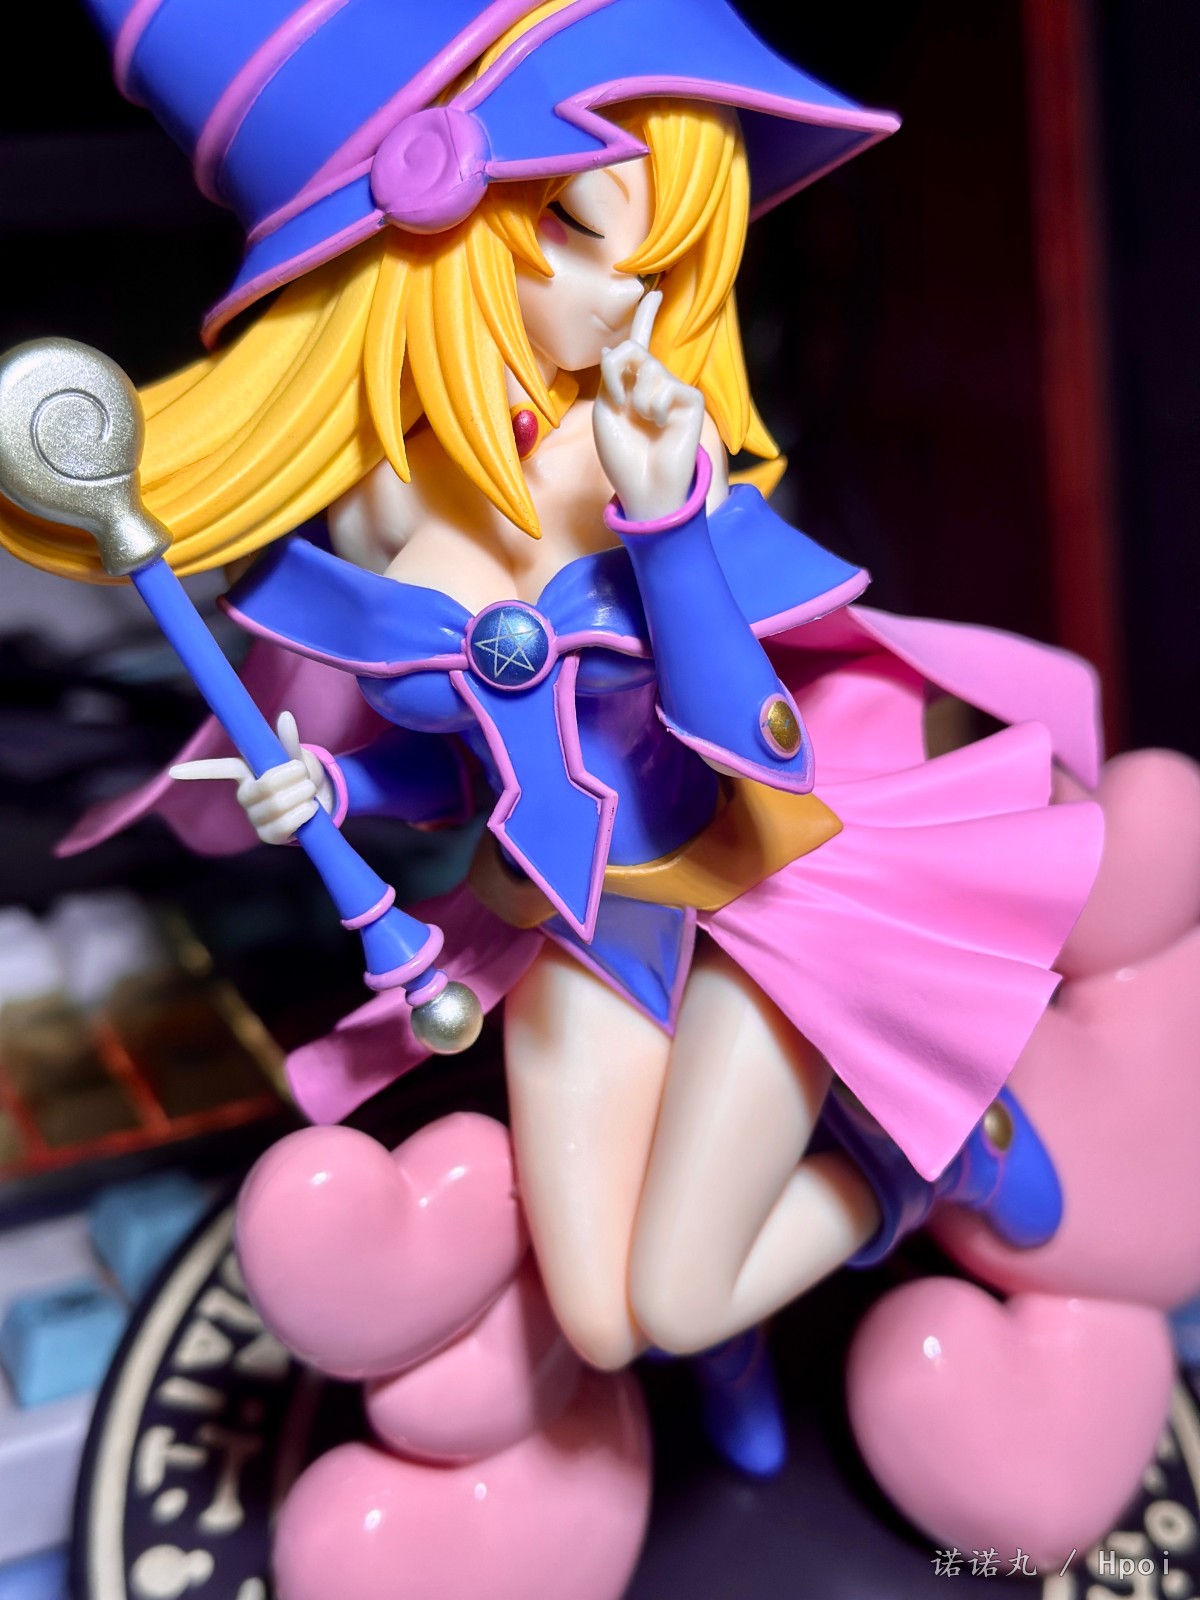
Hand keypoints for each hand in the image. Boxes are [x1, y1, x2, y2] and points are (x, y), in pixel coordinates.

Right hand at [170, 711, 335, 844]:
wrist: (317, 803)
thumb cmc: (300, 776)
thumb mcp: (296, 757)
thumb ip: (289, 742)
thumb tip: (286, 717)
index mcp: (246, 772)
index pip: (219, 768)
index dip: (197, 770)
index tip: (173, 772)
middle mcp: (244, 795)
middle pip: (265, 786)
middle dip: (293, 777)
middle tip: (304, 773)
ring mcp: (254, 817)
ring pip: (278, 805)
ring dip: (302, 794)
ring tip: (309, 790)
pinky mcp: (268, 836)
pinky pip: (284, 826)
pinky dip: (303, 814)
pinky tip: (309, 808)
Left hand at [593, 290, 705, 522]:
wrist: (643, 487)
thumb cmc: (622, 455)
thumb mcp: (605, 409)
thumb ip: (612, 374)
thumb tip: (616, 347)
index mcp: (633, 385)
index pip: (638, 345)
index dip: (644, 318)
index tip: (650, 294)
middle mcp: (655, 383)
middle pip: (634, 349)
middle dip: (618, 372)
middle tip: (620, 405)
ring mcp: (674, 391)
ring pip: (648, 367)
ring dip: (636, 399)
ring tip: (645, 425)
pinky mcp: (690, 401)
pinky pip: (665, 386)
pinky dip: (655, 408)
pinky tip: (661, 428)